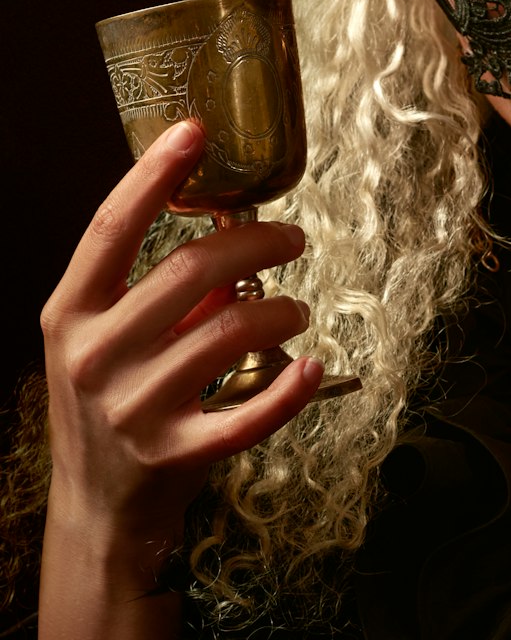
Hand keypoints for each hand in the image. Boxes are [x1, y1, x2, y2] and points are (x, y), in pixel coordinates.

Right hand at [41, 120, 323, 546]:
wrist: (97, 508)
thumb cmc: (108, 402)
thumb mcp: (109, 338)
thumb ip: (161, 288)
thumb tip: (231, 231)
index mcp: (70, 313)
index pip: (111, 228)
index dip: (153, 174)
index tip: (195, 131)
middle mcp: (93, 355)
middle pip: (189, 270)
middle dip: (256, 241)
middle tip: (292, 238)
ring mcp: (131, 408)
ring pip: (229, 329)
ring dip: (280, 309)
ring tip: (296, 309)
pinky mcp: (174, 453)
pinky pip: (248, 414)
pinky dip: (291, 390)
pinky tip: (311, 368)